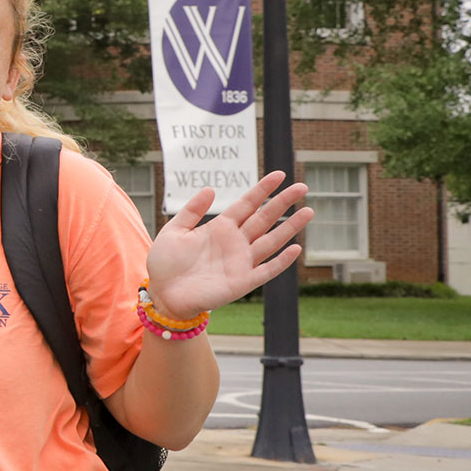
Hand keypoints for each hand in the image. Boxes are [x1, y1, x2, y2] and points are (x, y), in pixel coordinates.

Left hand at [146, 172, 314, 318]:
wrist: (162, 295)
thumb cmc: (165, 264)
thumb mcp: (174, 231)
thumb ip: (192, 210)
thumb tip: (210, 188)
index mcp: (220, 228)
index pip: (247, 204)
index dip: (263, 189)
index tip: (280, 175)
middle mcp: (235, 242)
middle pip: (264, 218)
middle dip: (283, 203)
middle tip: (302, 186)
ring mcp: (241, 262)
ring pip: (271, 241)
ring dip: (290, 227)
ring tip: (308, 211)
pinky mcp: (242, 282)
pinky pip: (267, 270)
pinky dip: (282, 261)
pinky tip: (296, 248)